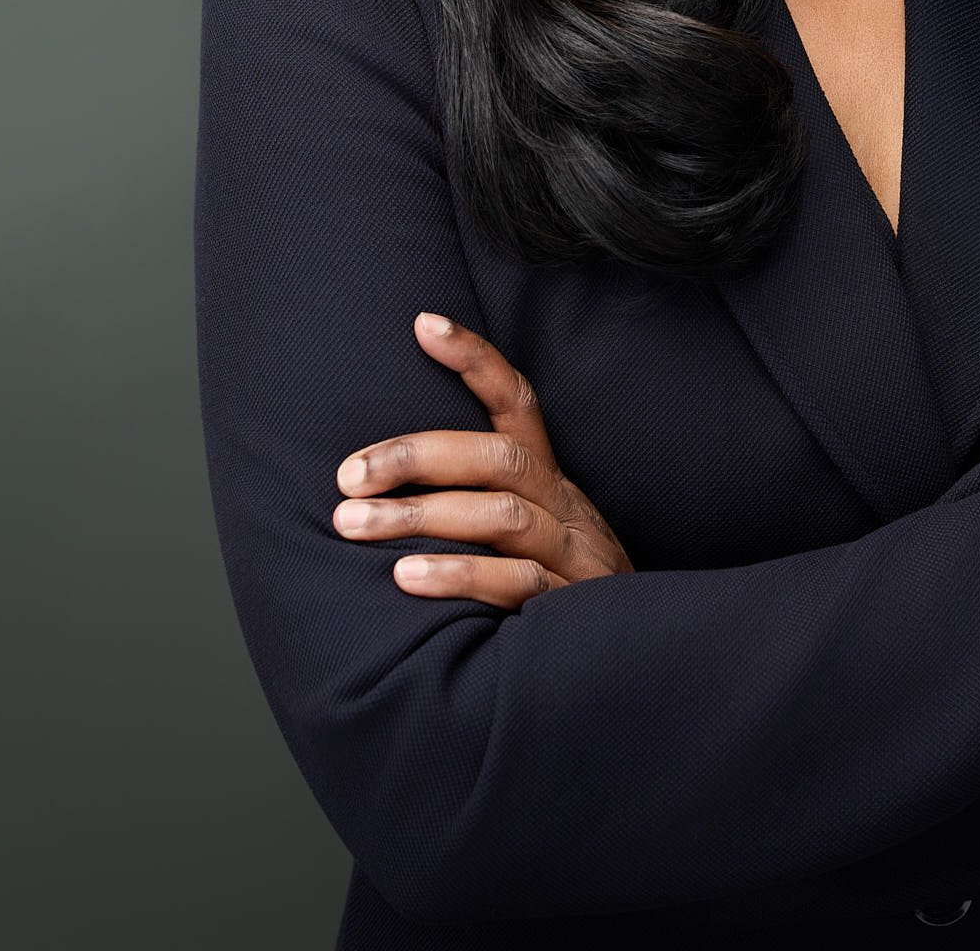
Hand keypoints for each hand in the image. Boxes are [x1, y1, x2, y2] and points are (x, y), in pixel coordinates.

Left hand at [331, 310, 635, 606]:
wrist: (632, 657)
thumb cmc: (557, 588)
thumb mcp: (529, 531)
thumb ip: (477, 501)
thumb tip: (380, 480)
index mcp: (549, 478)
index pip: (517, 402)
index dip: (475, 360)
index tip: (424, 323)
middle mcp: (564, 504)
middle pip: (497, 457)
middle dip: (417, 457)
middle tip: (347, 476)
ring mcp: (573, 553)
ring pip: (500, 515)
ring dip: (421, 516)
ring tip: (354, 524)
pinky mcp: (572, 605)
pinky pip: (517, 582)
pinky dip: (459, 576)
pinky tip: (405, 578)